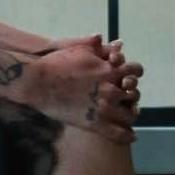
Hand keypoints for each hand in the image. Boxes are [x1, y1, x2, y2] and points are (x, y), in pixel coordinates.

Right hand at [22, 41, 139, 140]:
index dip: (134, 74)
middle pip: (135, 94)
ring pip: (130, 115)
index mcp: (110, 70)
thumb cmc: (56, 62)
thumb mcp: (78, 49)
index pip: (136, 71)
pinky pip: (118, 134)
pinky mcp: (95, 124)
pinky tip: (130, 135)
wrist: (38, 82)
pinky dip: (127, 136)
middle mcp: (111, 89)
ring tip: (128, 115)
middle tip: (128, 97)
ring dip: (131, 114)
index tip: (129, 78)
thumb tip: (104, 38)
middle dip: (132, 95)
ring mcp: (104, 108)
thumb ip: (95, 44)